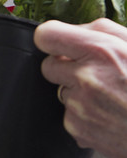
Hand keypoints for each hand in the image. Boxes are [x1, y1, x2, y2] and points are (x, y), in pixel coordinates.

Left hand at [35, 19, 126, 157]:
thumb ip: (102, 30)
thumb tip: (76, 29)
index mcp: (101, 52)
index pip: (46, 35)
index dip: (51, 39)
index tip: (57, 43)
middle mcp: (86, 78)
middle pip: (48, 65)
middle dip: (66, 69)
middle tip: (94, 75)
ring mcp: (81, 105)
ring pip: (61, 92)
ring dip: (78, 94)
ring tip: (110, 98)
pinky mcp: (79, 129)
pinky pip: (69, 115)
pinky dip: (84, 117)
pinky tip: (109, 115)